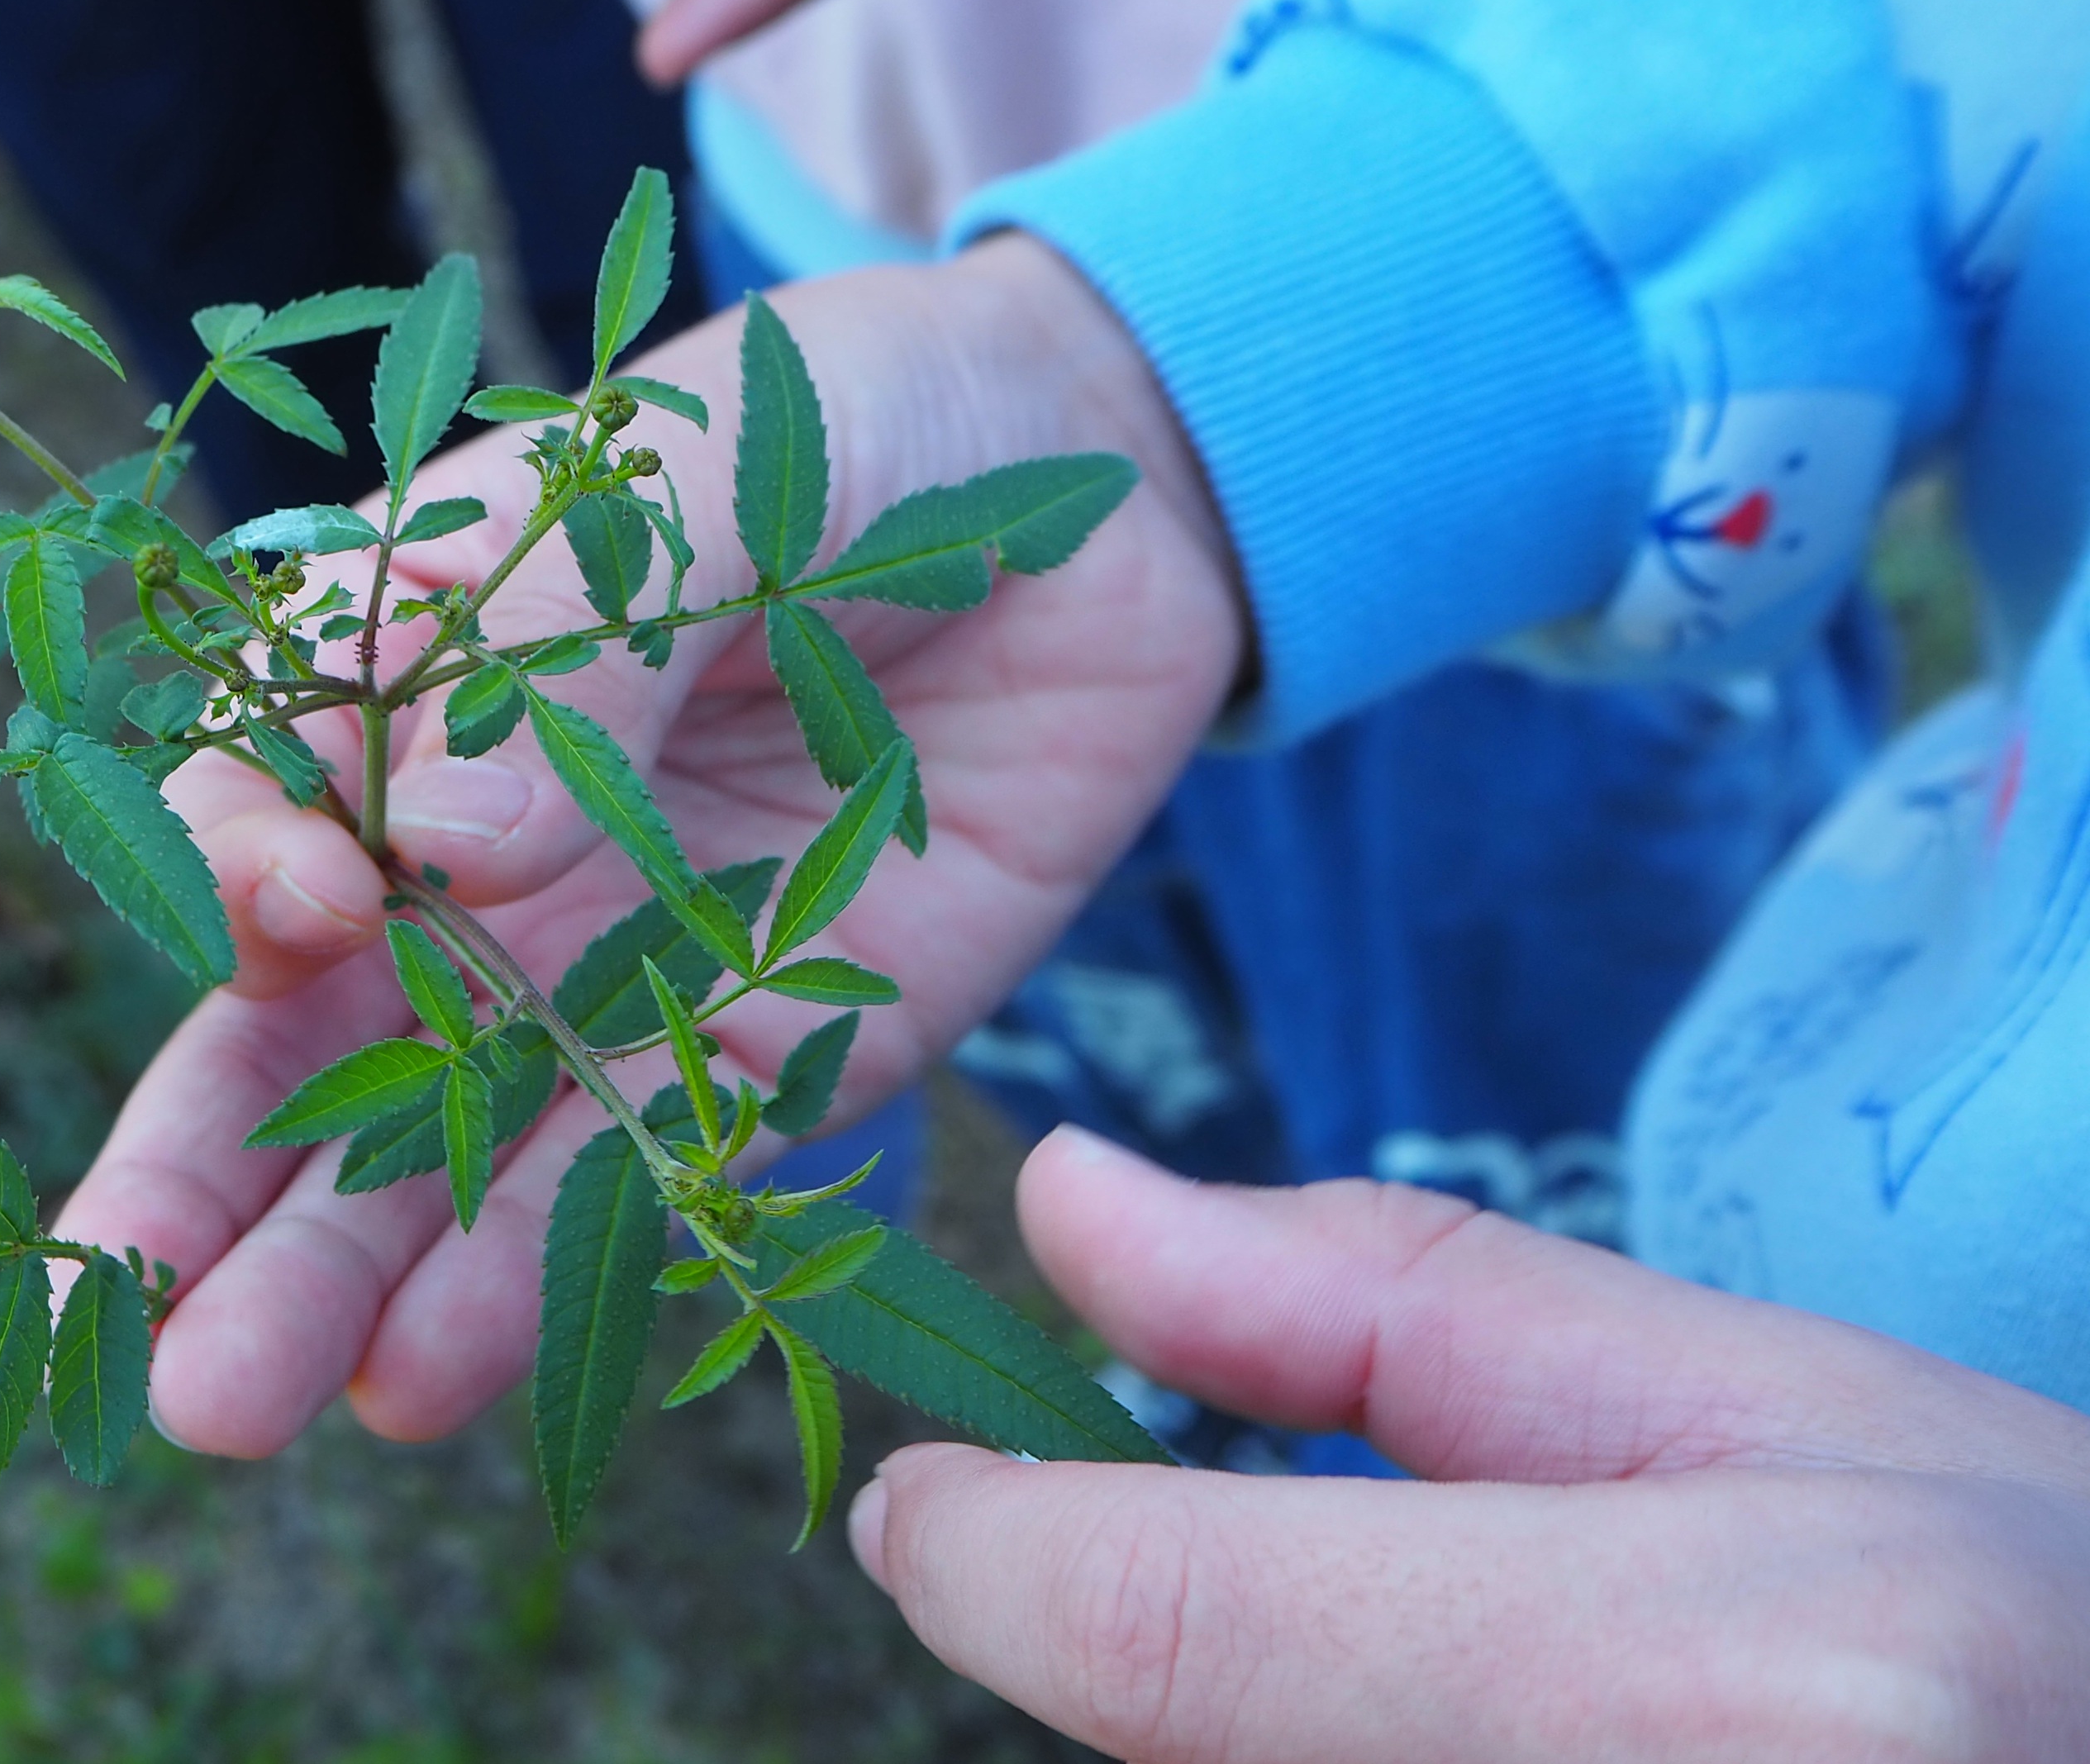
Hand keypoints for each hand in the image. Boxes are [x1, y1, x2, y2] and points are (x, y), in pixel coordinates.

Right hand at [51, 234, 1244, 1455]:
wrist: (1106, 499)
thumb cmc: (854, 425)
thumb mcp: (706, 464)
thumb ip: (568, 630)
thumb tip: (444, 839)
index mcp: (404, 674)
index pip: (256, 790)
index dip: (239, 859)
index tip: (297, 892)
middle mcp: (461, 847)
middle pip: (290, 1022)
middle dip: (198, 1163)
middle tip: (108, 1302)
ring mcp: (590, 965)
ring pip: (419, 1144)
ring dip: (321, 1274)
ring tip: (226, 1404)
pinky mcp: (742, 1057)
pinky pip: (613, 1187)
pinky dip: (514, 1289)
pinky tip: (418, 1381)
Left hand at [859, 1128, 2089, 1761]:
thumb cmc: (2059, 1643)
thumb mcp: (1783, 1413)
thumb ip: (1395, 1314)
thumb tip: (1072, 1205)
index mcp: (1711, 1688)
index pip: (1156, 1618)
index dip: (985, 1546)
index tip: (938, 1499)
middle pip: (1180, 1751)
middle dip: (1194, 1676)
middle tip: (1395, 1627)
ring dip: (1275, 1743)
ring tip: (1537, 1703)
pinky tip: (1532, 1748)